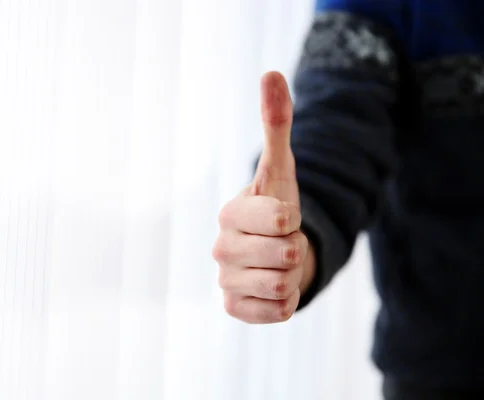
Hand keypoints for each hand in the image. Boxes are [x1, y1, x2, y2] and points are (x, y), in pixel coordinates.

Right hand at [212, 71, 314, 323]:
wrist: (275, 251)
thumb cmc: (277, 208)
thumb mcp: (282, 168)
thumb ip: (276, 124)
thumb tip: (271, 73)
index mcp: (231, 214)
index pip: (275, 218)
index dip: (291, 218)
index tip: (285, 216)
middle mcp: (221, 248)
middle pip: (282, 253)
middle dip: (296, 248)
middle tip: (286, 242)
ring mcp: (226, 280)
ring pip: (280, 285)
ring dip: (292, 275)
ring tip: (281, 264)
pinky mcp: (233, 308)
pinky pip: (273, 313)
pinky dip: (284, 302)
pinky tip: (276, 287)